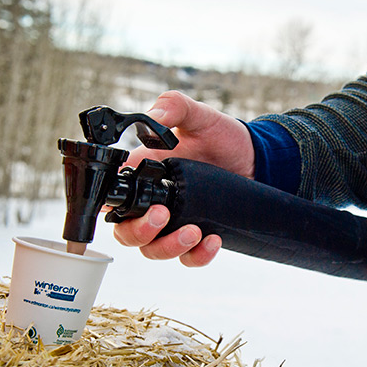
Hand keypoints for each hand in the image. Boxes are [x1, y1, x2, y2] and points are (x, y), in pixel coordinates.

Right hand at [113, 91, 251, 266]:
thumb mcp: (199, 116)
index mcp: (146, 172)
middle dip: (140, 232)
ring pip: (154, 250)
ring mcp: (176, 222)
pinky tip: (212, 241)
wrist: (256, 158)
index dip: (110, 206)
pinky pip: (188, 259)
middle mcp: (156, 202)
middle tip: (163, 215)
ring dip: (168, 247)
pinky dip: (197, 257)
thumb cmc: (222, 136)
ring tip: (193, 231)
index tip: (123, 205)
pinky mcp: (198, 235)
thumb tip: (154, 116)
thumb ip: (175, 107)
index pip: (114, 195)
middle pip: (127, 233)